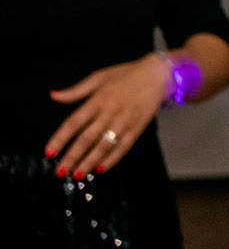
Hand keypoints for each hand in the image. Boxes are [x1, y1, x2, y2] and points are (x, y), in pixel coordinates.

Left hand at [45, 54, 171, 175]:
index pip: (74, 123)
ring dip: (90, 161)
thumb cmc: (127, 74)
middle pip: (87, 138)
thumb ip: (75, 90)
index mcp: (98, 100)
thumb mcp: (99, 77)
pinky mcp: (138, 127)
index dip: (60, 139)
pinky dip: (113, 158)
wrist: (158, 74)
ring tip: (79, 174)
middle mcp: (110, 112)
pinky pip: (124, 146)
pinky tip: (101, 168)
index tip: (50, 152)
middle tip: (61, 171)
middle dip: (72, 157)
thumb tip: (54, 96)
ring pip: (104, 145)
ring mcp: (125, 121)